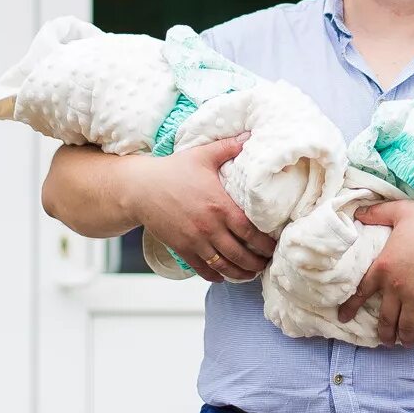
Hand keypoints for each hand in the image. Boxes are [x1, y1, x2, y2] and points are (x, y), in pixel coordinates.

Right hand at [135, 133, 276, 281]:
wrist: (139, 188)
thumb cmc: (172, 171)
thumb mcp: (202, 155)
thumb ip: (227, 148)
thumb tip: (249, 136)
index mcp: (220, 205)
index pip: (250, 231)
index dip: (265, 243)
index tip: (274, 247)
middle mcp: (209, 226)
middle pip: (240, 253)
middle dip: (256, 263)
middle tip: (267, 264)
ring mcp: (195, 240)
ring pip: (223, 265)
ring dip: (239, 273)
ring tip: (250, 274)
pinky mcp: (182, 248)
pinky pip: (202, 269)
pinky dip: (215, 276)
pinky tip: (224, 276)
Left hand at [337, 201, 413, 345]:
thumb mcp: (400, 211)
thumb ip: (377, 213)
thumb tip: (358, 212)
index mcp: (384, 266)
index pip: (361, 291)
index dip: (350, 307)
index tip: (343, 318)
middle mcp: (397, 287)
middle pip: (385, 318)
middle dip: (383, 333)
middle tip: (384, 340)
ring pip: (406, 327)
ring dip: (404, 338)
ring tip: (405, 343)